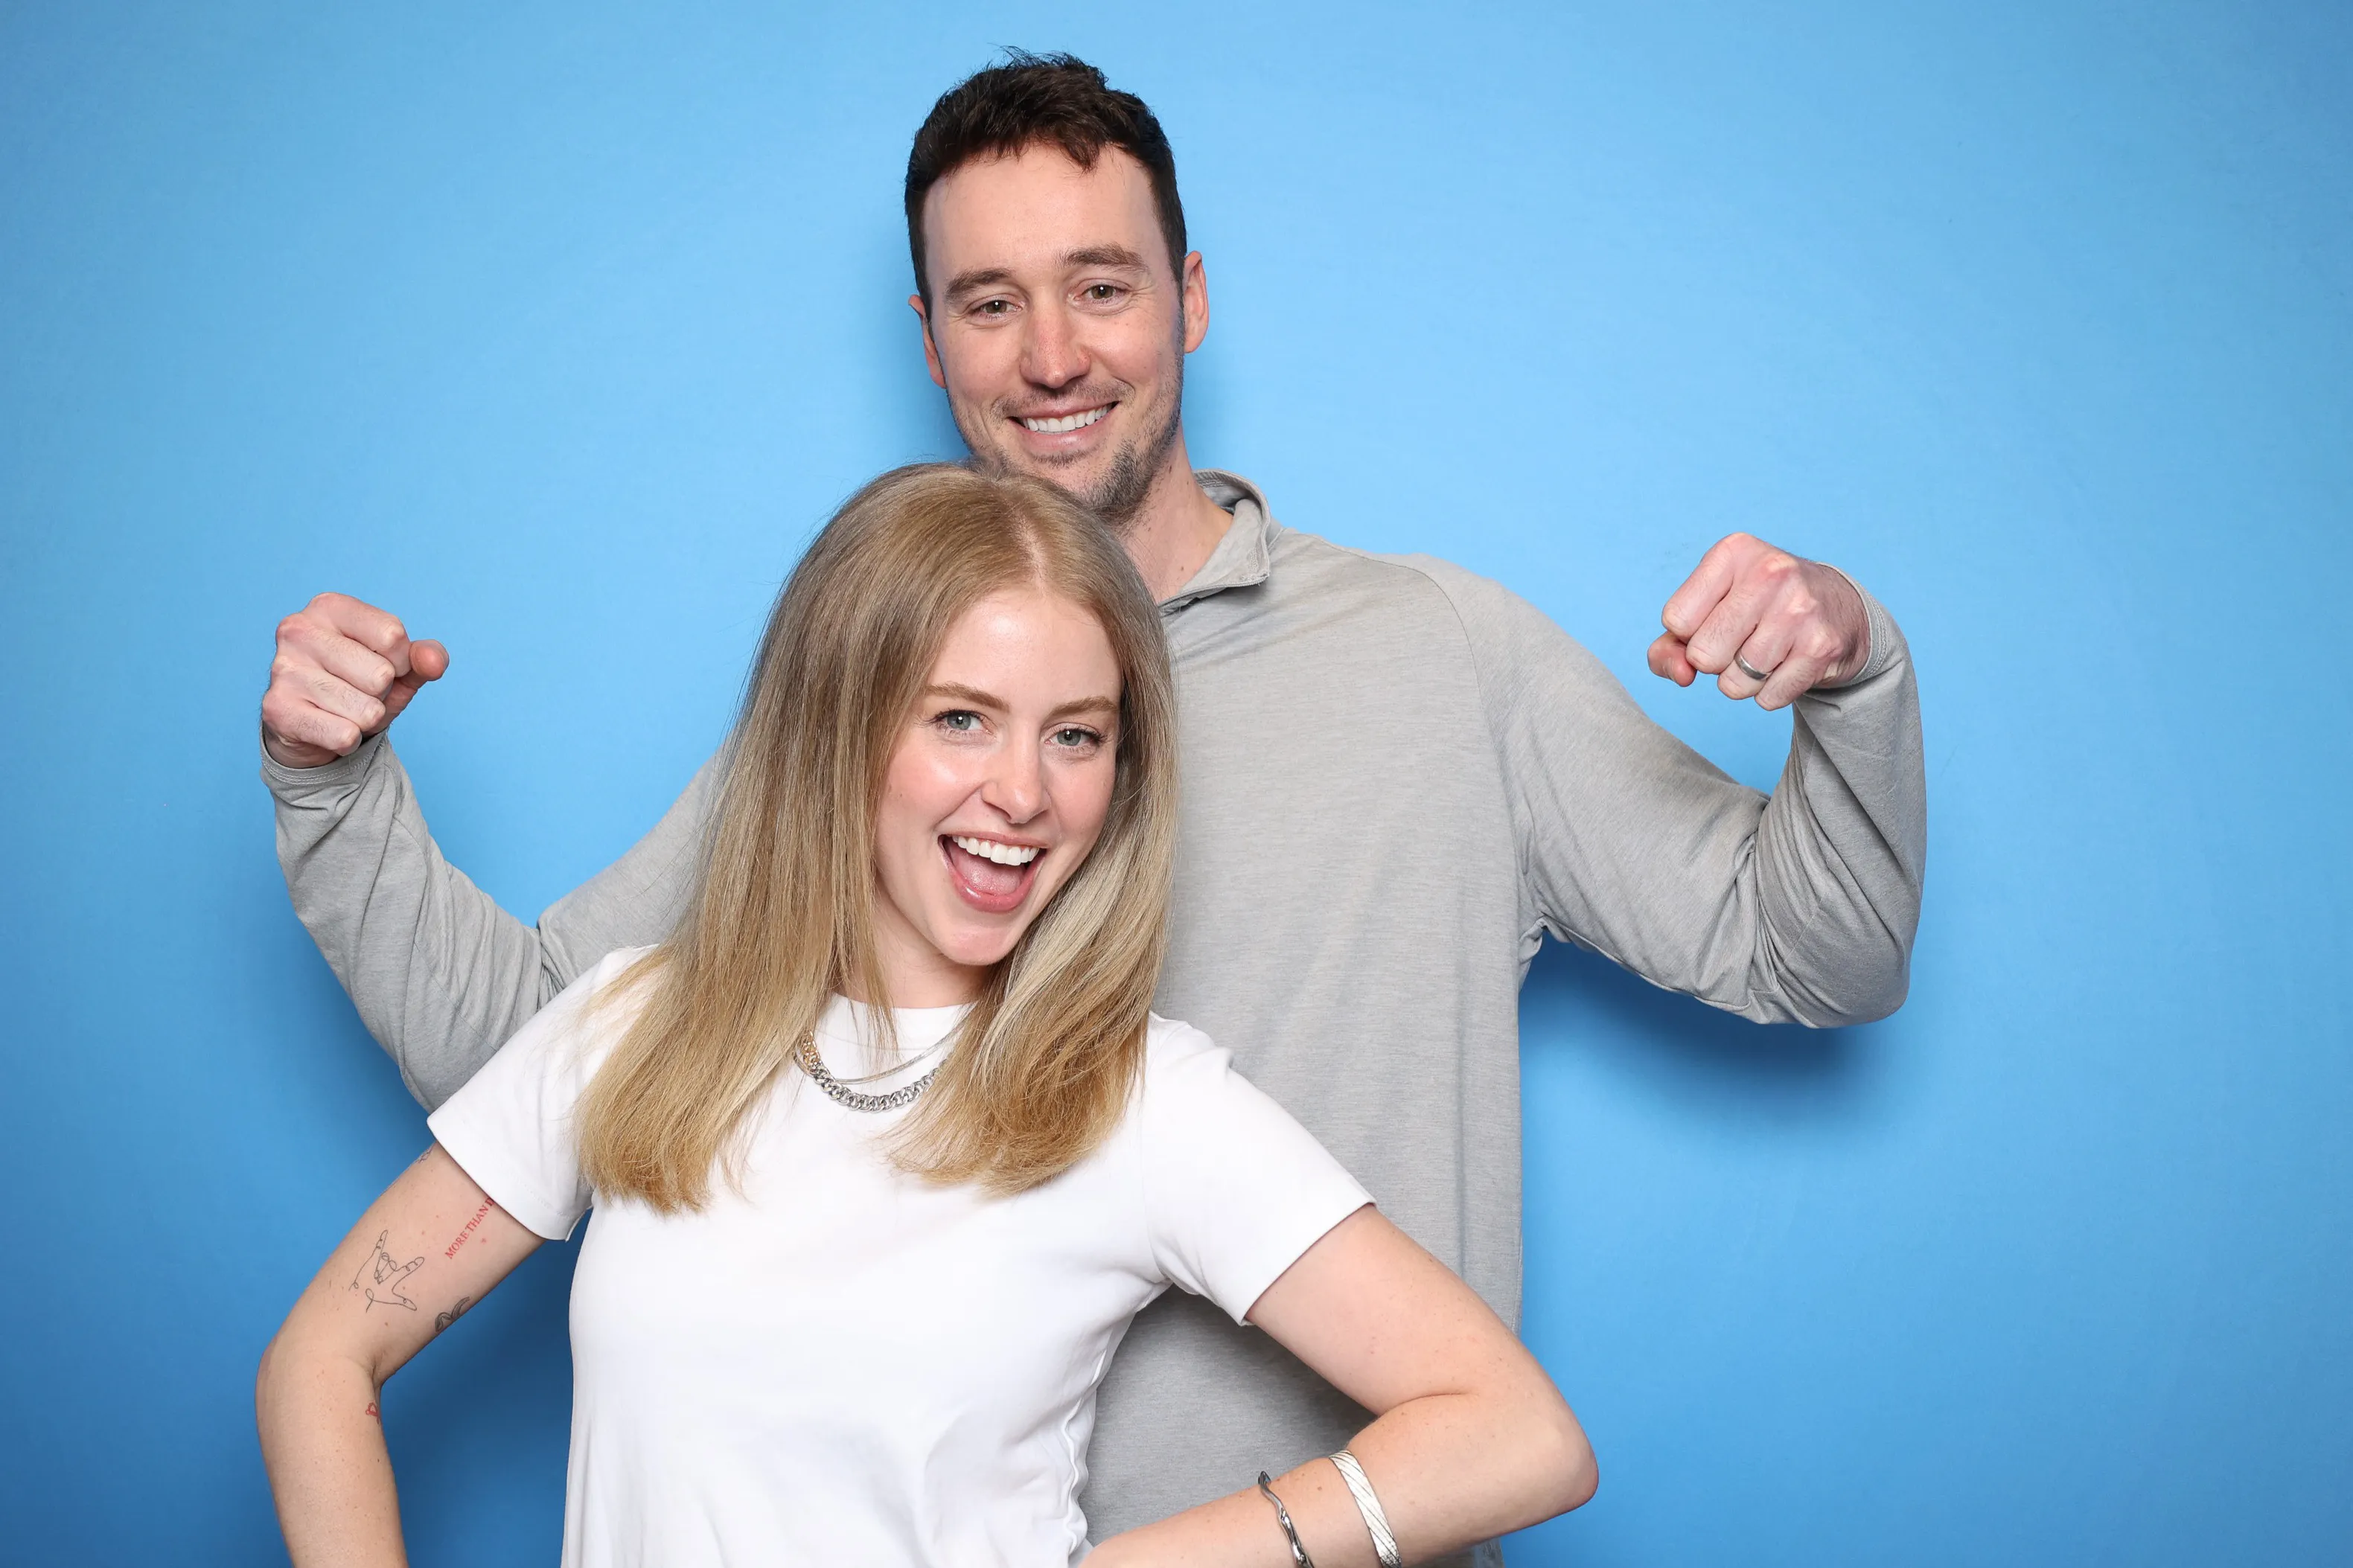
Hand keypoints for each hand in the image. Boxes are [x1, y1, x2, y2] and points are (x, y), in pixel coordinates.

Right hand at [261, 593, 447, 767]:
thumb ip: (425, 657)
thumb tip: (435, 661)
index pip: (393, 635)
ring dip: (366, 718)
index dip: (400, 661)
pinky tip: (330, 728)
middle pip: (380, 675)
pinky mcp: (277, 708)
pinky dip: (348, 740)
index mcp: (329, 607)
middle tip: (357, 691)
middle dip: (381, 693)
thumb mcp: (398, 666)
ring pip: (366, 710)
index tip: (381, 664)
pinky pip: (344, 735)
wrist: (311, 725)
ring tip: (343, 709)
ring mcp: (283, 668)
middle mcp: (299, 629)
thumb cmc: (358, 684)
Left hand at [1648, 534, 1869, 710]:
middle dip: (1714, 661)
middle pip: (1703, 655)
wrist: (1838, 606)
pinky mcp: (1822, 646)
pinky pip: (1768, 698)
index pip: (1675, 620)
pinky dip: (1769, 694)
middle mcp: (1769, 572)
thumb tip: (1681, 674)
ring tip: (1765, 652)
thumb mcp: (1707, 609)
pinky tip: (1787, 665)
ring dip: (1743, 680)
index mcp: (1733, 552)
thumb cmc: (1755, 607)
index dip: (1688, 635)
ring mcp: (1800, 609)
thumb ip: (1669, 647)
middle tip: (1741, 640)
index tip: (1715, 620)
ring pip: (1735, 683)